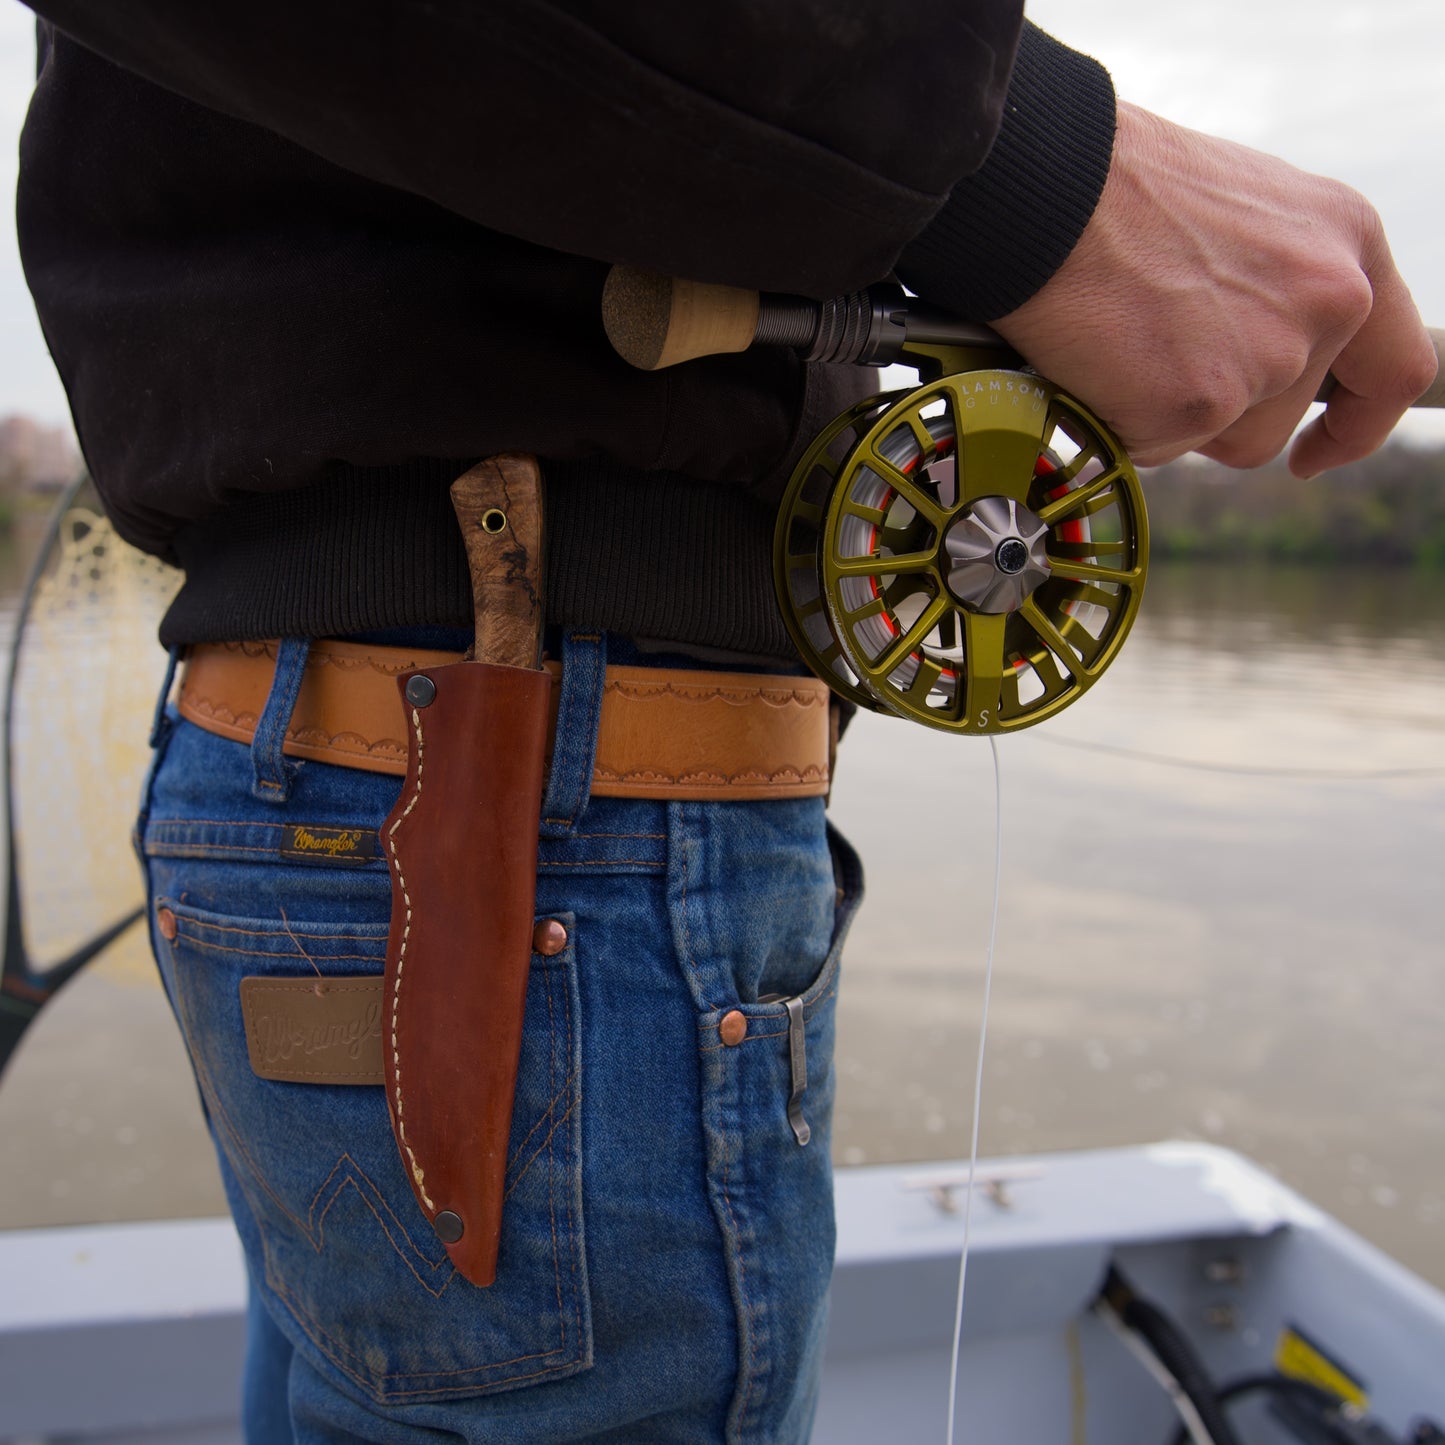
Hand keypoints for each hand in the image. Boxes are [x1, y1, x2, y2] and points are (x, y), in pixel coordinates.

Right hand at [991, 102, 1437, 475]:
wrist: (1048, 190)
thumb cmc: (1117, 189)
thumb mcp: (1239, 213)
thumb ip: (1274, 280)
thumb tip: (1250, 344)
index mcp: (1346, 239)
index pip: (1396, 365)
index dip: (1359, 423)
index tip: (1315, 451)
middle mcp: (1329, 299)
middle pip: (1285, 413)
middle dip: (1222, 416)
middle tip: (1159, 384)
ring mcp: (1271, 356)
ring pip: (1226, 439)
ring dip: (1170, 417)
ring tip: (1121, 346)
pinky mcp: (1205, 403)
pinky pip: (1161, 447)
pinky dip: (1121, 421)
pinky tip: (1096, 362)